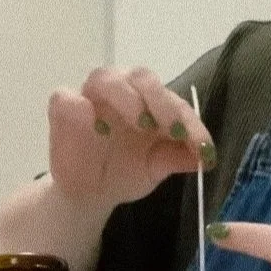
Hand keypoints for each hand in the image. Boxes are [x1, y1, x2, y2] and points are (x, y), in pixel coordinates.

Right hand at [47, 67, 215, 208]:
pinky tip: (96, 127)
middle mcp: (123, 90)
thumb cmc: (126, 172)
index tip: (204, 150)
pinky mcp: (62, 109)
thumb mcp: (157, 167)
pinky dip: (80, 106)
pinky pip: (66, 97)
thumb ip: (179, 157)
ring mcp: (91, 97)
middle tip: (173, 129)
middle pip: (141, 76)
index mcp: (150, 101)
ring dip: (127, 97)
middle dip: (161, 101)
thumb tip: (207, 158)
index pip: (174, 101)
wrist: (91, 194)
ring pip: (105, 77)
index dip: (192, 124)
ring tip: (142, 123)